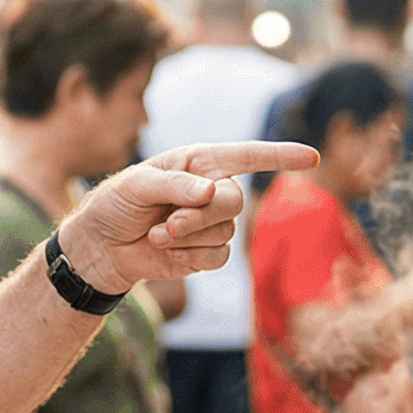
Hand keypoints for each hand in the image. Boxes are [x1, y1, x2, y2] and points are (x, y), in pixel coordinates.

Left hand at [58, 143, 317, 293]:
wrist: (101, 247)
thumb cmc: (115, 204)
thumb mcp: (136, 184)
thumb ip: (174, 184)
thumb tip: (212, 191)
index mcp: (199, 162)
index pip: (248, 155)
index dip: (280, 156)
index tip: (312, 157)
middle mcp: (212, 189)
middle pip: (235, 201)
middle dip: (202, 216)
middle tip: (169, 223)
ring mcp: (212, 223)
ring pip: (225, 232)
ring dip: (188, 237)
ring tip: (157, 235)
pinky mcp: (207, 252)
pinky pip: (218, 257)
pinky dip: (190, 257)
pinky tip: (165, 251)